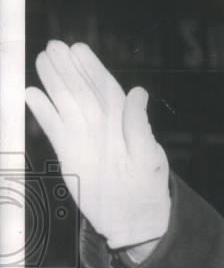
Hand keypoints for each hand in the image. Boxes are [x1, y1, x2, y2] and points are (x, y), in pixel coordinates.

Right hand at [24, 41, 169, 249]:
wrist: (133, 221)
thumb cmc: (148, 189)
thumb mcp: (150, 159)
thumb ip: (139, 127)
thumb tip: (137, 93)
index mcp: (124, 123)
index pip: (106, 88)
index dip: (92, 68)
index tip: (78, 48)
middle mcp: (102, 126)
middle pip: (82, 90)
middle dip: (69, 68)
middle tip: (54, 46)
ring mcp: (84, 138)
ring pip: (66, 103)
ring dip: (54, 82)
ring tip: (42, 59)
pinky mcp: (68, 153)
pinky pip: (53, 127)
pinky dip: (42, 111)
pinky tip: (30, 94)